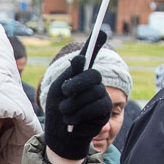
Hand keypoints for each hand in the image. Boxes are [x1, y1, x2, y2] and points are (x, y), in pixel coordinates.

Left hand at [43, 38, 112, 160]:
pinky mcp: (105, 111)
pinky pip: (95, 107)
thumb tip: (80, 57)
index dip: (97, 42)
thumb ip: (70, 75)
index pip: (91, 54)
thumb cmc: (58, 109)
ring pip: (91, 93)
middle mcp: (94, 82)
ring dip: (72, 105)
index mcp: (81, 73)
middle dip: (74, 85)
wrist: (60, 134)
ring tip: (66, 112)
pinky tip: (73, 121)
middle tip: (64, 94)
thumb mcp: (59, 89)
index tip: (101, 29)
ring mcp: (101, 95)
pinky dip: (79, 114)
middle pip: (92, 75)